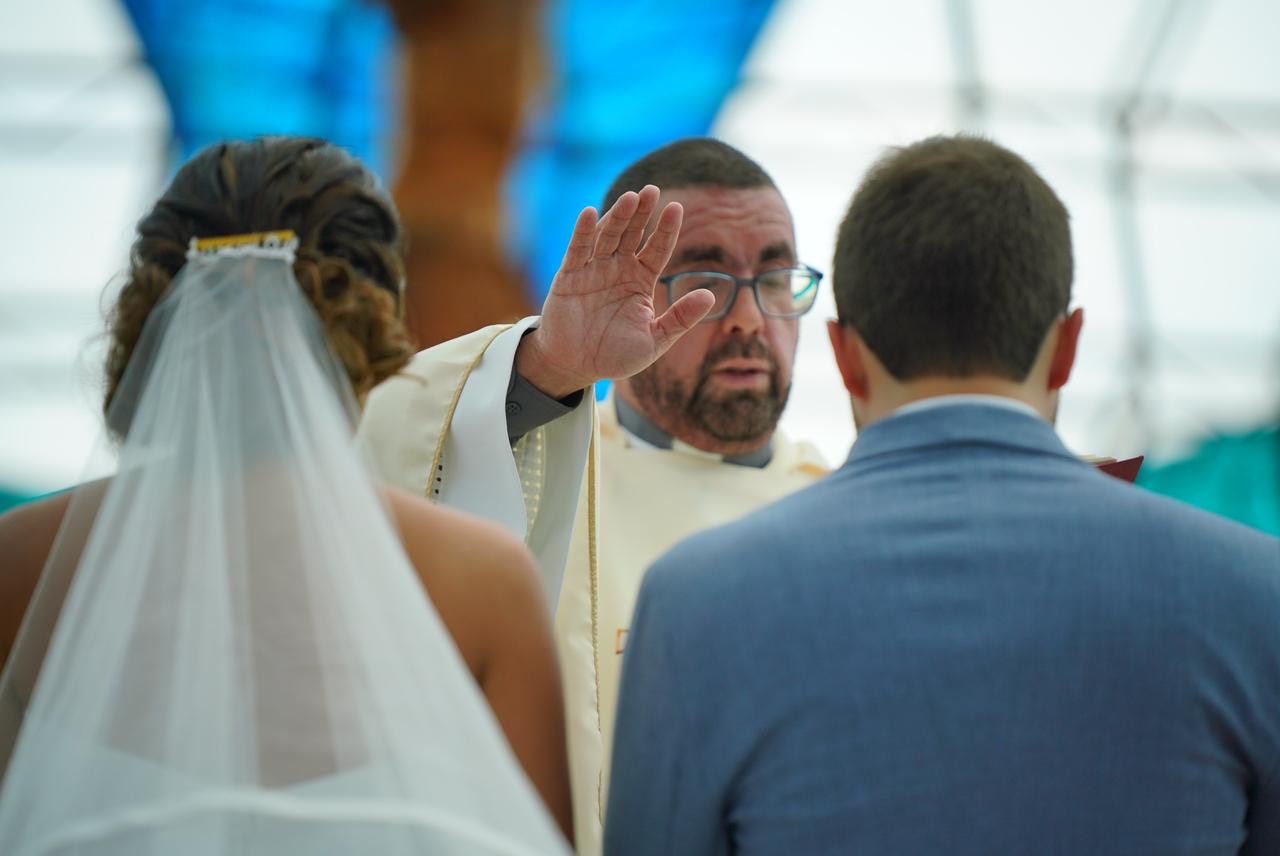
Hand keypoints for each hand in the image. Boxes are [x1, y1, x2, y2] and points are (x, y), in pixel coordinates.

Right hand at [514, 185, 714, 397]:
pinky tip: (589, 214)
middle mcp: (618, 268)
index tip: (676, 209)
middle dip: (641, 213)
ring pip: (607, 236)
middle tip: (652, 190)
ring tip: (630, 197)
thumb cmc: (615, 355)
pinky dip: (583, 232)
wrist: (576, 366)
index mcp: (641, 280)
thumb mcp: (655, 340)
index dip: (666, 229)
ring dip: (617, 216)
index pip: (657, 248)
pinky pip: (577, 250)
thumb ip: (680, 318)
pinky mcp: (569, 276)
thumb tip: (711, 297)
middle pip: (633, 233)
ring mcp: (593, 269)